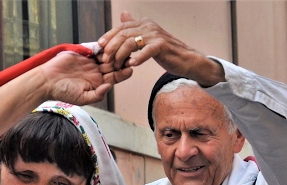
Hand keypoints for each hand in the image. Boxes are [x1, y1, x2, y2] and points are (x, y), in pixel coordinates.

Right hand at [41, 52, 131, 104]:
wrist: (48, 80)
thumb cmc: (64, 92)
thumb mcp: (82, 98)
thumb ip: (97, 95)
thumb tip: (109, 86)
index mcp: (98, 84)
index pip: (115, 78)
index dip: (123, 73)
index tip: (130, 68)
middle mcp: (97, 72)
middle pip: (114, 65)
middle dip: (122, 60)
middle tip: (131, 54)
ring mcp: (91, 62)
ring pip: (107, 55)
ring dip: (115, 51)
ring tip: (123, 46)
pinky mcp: (84, 53)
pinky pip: (97, 48)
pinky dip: (104, 45)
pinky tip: (110, 43)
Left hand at [98, 12, 223, 86]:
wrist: (185, 59)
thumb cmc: (165, 52)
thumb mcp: (147, 38)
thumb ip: (135, 29)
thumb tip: (123, 15)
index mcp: (143, 24)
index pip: (121, 27)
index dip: (109, 36)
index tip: (100, 46)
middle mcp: (148, 26)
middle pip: (123, 34)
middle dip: (111, 47)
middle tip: (105, 59)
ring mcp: (155, 35)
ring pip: (131, 42)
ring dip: (120, 55)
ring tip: (116, 66)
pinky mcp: (161, 46)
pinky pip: (145, 51)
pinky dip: (137, 58)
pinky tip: (131, 65)